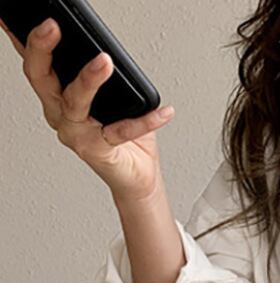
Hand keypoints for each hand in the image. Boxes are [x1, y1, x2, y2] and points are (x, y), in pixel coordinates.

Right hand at [0, 15, 175, 201]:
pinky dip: (145, 121)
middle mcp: (60, 115)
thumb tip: (104, 48)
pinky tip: (163, 112)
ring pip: (75, 102)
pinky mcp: (98, 150)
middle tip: (53, 28)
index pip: (37, 64)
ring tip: (104, 62)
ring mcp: (76, 134)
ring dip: (89, 80)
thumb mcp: (110, 97)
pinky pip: (121, 131)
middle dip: (43, 50)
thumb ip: (100, 74)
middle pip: (41, 78)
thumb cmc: (123, 137)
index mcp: (57, 97)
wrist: (137, 177)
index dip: (29, 41)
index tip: (40, 21)